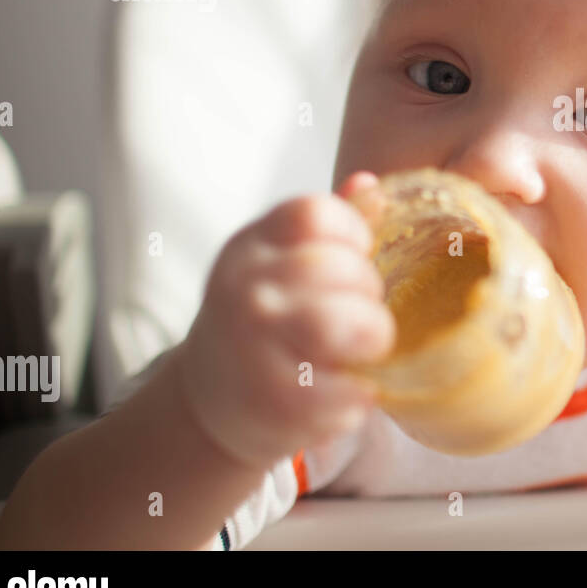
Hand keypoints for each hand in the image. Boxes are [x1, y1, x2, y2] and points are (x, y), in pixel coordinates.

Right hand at [171, 172, 394, 469]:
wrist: (214, 401)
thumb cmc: (268, 322)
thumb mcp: (282, 263)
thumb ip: (330, 226)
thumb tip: (370, 185)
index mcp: (253, 246)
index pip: (315, 214)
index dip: (354, 233)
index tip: (359, 258)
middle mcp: (245, 289)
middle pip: (338, 267)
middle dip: (369, 292)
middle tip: (364, 313)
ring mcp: (252, 346)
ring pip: (339, 323)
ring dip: (371, 335)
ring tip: (367, 348)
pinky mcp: (272, 402)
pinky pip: (345, 389)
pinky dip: (361, 393)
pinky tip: (352, 390)